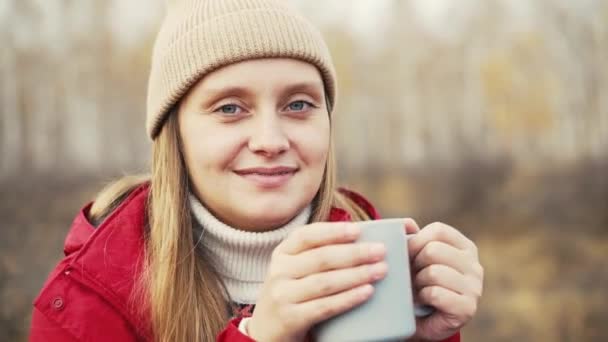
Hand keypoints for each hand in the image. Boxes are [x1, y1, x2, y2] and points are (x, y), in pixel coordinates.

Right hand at [248, 222, 387, 341]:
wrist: (266, 333)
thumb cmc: (291, 295)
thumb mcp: (294, 270)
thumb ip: (316, 255)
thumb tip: (360, 239)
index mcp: (282, 253)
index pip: (306, 236)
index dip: (332, 231)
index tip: (357, 230)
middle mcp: (279, 271)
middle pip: (321, 258)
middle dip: (355, 253)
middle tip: (380, 251)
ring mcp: (282, 296)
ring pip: (325, 281)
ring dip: (357, 274)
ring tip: (380, 270)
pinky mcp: (290, 319)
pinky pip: (324, 306)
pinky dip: (348, 298)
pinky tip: (367, 292)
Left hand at [405, 221, 483, 340]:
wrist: (424, 322)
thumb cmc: (419, 284)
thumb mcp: (416, 258)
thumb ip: (412, 238)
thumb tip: (406, 223)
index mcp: (465, 247)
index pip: (438, 230)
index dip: (416, 240)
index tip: (407, 254)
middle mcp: (474, 266)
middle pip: (433, 250)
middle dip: (414, 264)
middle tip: (412, 276)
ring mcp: (474, 288)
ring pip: (433, 272)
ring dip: (417, 282)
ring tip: (417, 289)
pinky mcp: (467, 308)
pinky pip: (435, 293)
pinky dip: (422, 297)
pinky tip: (423, 301)